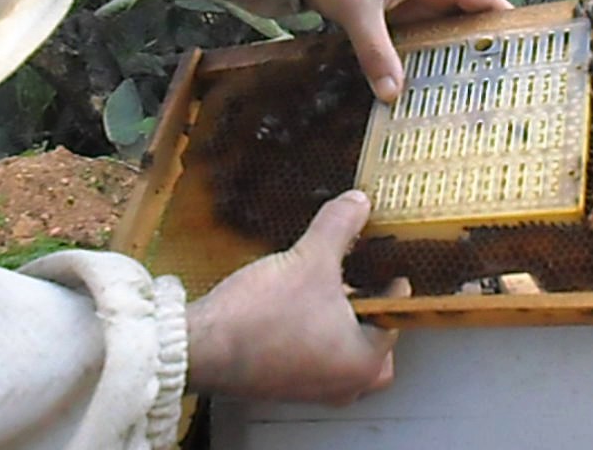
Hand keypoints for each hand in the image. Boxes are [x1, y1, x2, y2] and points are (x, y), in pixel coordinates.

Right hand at [185, 190, 409, 403]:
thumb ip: (340, 227)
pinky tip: (296, 306)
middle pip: (375, 345)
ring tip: (326, 287)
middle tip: (361, 282)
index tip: (391, 269)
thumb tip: (359, 202)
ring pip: (343, 354)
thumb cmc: (261, 315)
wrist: (199, 348)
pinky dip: (314, 335)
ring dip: (339, 323)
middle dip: (368, 314)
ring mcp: (313, 390)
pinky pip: (315, 360)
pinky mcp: (284, 387)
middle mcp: (344, 385)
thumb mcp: (310, 260)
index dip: (389, 285)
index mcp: (364, 361)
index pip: (393, 318)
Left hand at [297, 0, 512, 102]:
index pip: (487, 2)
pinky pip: (424, 45)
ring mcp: (418, 7)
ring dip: (457, 63)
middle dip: (485, 55)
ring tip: (472, 101)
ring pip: (448, 39)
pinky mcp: (401, 20)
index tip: (525, 59)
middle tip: (500, 94)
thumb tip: (392, 94)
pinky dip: (430, 65)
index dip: (510, 26)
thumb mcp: (356, 8)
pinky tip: (432, 92)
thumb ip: (374, 50)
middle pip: (472, 26)